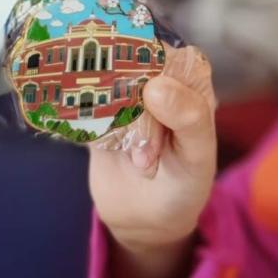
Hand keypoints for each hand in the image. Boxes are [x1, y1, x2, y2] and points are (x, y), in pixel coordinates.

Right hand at [88, 44, 218, 253]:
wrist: (149, 219)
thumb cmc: (187, 182)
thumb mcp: (199, 154)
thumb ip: (189, 118)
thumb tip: (156, 85)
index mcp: (188, 81)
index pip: (165, 58)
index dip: (154, 81)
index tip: (152, 111)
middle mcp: (154, 81)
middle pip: (126, 67)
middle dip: (131, 110)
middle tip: (146, 158)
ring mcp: (121, 97)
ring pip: (99, 85)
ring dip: (107, 120)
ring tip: (136, 161)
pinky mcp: (93, 116)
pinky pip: (78, 106)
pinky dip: (81, 122)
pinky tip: (103, 147)